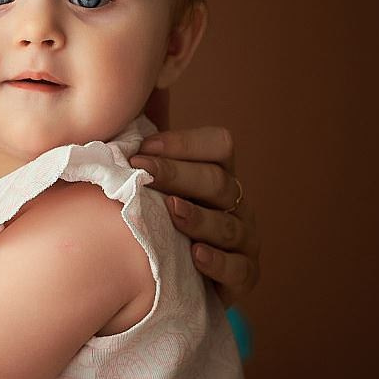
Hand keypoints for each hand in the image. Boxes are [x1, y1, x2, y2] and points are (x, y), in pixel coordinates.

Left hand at [131, 126, 259, 306]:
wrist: (163, 283)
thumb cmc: (154, 223)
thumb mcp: (148, 183)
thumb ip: (144, 145)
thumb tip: (133, 96)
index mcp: (217, 174)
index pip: (218, 146)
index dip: (184, 144)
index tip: (143, 149)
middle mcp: (237, 203)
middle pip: (218, 182)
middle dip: (178, 174)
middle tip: (141, 172)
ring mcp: (244, 240)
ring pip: (228, 225)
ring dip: (198, 217)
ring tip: (170, 210)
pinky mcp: (243, 277)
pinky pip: (238, 269)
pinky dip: (218, 262)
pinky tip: (194, 255)